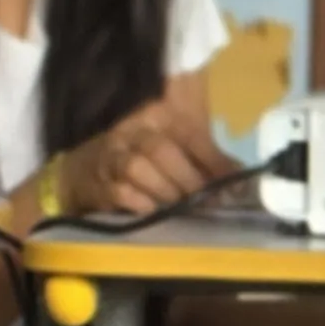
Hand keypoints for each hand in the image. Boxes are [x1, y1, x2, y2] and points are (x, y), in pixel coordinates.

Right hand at [53, 106, 233, 220]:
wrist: (83, 171)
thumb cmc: (140, 155)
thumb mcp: (174, 144)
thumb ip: (207, 157)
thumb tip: (241, 178)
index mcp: (155, 115)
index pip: (189, 133)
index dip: (213, 159)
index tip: (233, 184)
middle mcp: (130, 130)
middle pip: (160, 149)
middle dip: (188, 178)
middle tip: (207, 201)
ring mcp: (110, 156)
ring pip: (136, 168)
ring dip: (165, 191)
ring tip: (181, 207)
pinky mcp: (97, 182)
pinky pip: (120, 192)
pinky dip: (142, 204)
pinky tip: (154, 210)